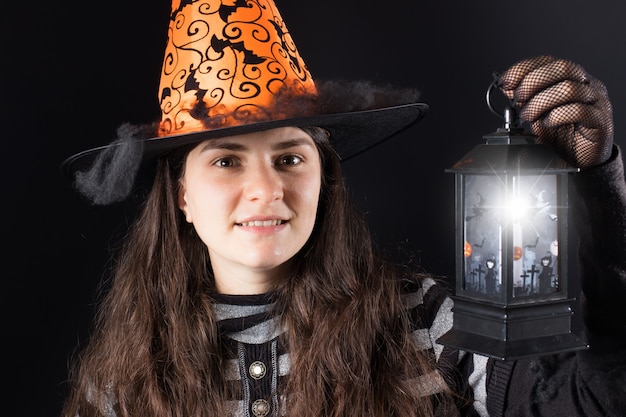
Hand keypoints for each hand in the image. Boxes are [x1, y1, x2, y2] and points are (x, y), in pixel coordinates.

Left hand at [498, 55, 613, 167]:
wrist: (579, 160)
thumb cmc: (561, 134)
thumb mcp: (536, 113)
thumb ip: (523, 98)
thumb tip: (506, 84)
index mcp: (571, 78)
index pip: (548, 61)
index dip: (524, 68)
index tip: (505, 81)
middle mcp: (587, 85)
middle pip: (562, 68)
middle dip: (532, 82)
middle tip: (518, 99)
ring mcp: (596, 101)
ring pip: (569, 88)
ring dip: (541, 102)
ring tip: (528, 116)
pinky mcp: (600, 120)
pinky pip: (579, 111)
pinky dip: (557, 115)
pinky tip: (547, 123)